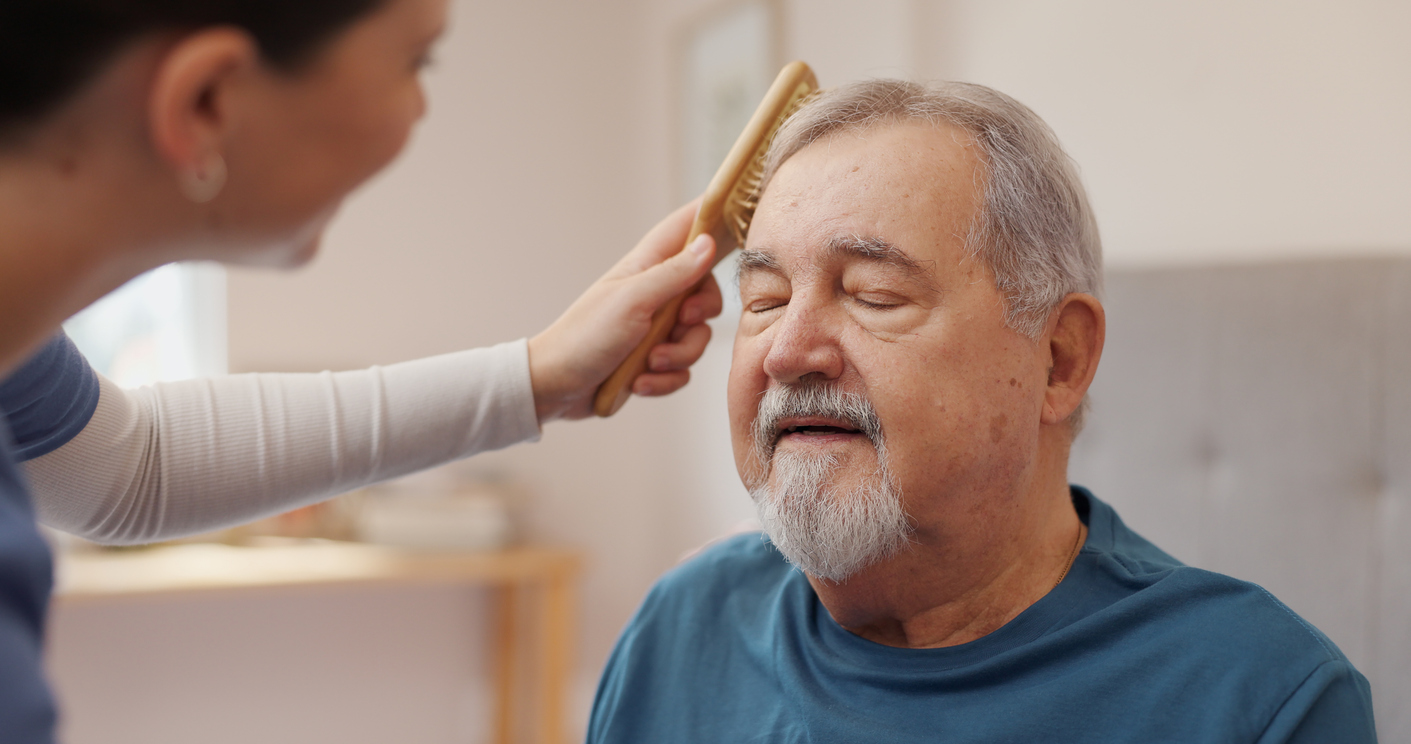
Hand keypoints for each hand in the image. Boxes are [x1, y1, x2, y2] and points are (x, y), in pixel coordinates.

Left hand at [528, 201, 723, 422]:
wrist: (556, 386)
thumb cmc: (585, 336)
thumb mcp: (634, 300)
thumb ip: (674, 273)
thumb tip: (708, 242)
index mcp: (649, 266)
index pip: (688, 225)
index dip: (714, 216)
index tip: (739, 219)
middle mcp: (656, 293)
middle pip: (706, 293)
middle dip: (700, 317)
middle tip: (680, 322)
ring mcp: (655, 327)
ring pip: (698, 337)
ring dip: (678, 356)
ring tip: (649, 364)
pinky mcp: (654, 359)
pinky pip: (683, 368)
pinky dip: (665, 379)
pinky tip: (640, 382)